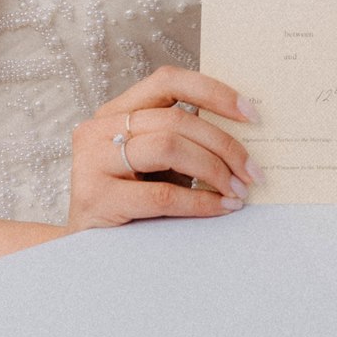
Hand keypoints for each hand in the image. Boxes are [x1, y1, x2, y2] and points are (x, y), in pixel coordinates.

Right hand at [67, 65, 257, 229]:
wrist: (83, 255)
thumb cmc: (129, 204)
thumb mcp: (154, 164)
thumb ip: (183, 140)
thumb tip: (245, 134)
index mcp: (115, 111)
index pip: (168, 81)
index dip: (214, 91)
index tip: (252, 114)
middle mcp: (99, 128)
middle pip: (176, 119)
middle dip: (224, 144)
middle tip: (253, 170)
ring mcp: (92, 160)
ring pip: (169, 146)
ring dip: (214, 169)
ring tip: (238, 190)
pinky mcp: (95, 197)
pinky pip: (161, 194)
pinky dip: (199, 201)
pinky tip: (220, 208)